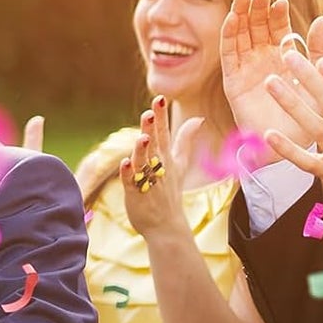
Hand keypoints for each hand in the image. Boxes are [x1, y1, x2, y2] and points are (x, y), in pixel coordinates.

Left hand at [118, 97, 202, 240]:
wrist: (166, 224)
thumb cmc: (170, 191)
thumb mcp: (180, 164)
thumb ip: (186, 140)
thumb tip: (198, 119)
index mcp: (166, 158)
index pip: (164, 134)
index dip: (161, 117)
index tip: (159, 98)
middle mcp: (158, 167)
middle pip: (154, 145)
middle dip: (152, 128)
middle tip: (150, 111)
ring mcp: (147, 181)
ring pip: (143, 162)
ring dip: (142, 150)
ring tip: (142, 137)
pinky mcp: (136, 194)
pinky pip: (131, 182)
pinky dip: (128, 173)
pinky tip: (124, 163)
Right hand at [219, 0, 322, 158]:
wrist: (292, 145)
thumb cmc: (310, 116)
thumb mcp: (318, 77)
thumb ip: (317, 50)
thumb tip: (321, 20)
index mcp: (283, 59)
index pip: (276, 30)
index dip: (276, 14)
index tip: (279, 0)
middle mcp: (262, 63)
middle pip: (255, 28)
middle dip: (256, 8)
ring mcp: (246, 72)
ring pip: (240, 37)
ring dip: (241, 15)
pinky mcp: (233, 84)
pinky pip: (229, 56)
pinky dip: (229, 36)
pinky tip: (233, 18)